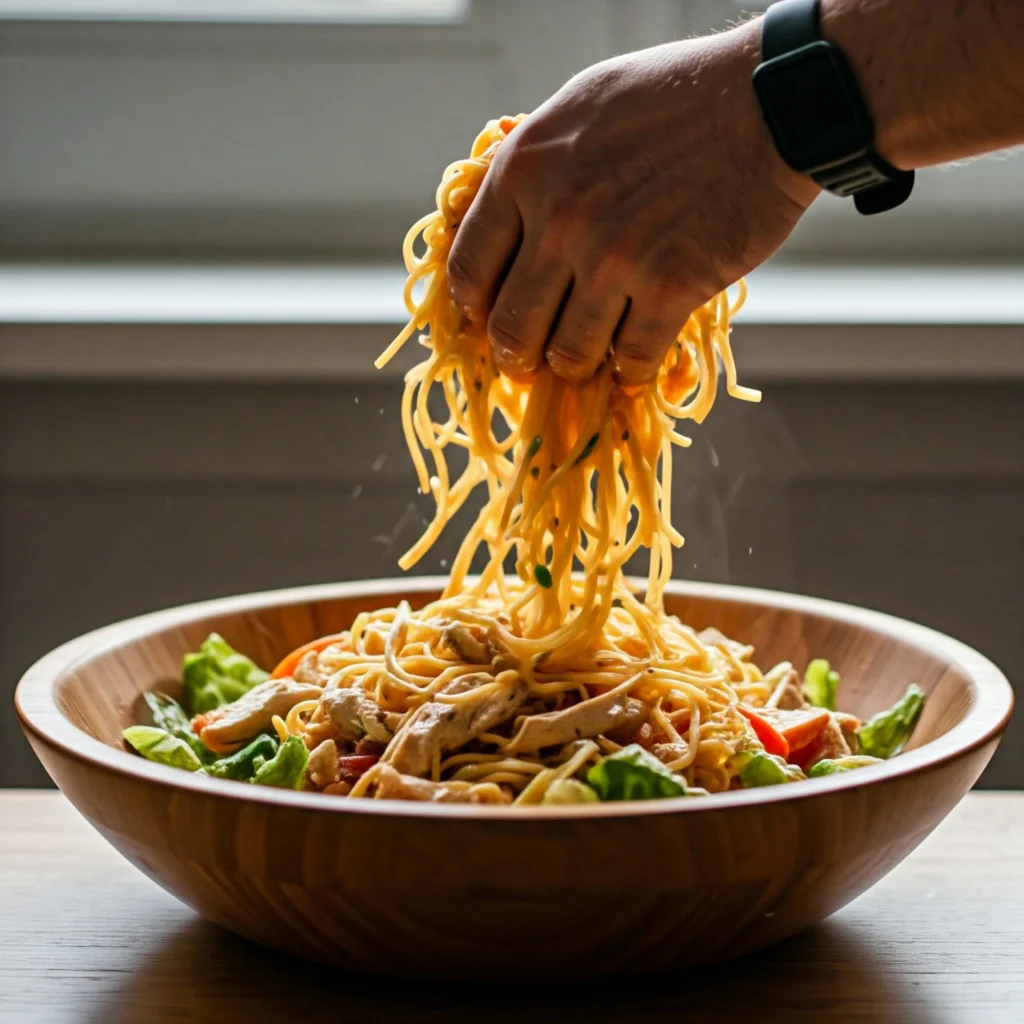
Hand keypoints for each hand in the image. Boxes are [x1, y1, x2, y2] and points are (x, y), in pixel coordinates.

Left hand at [447, 20, 818, 383]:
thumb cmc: (669, 98)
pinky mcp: (673, 287)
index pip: (468, 271)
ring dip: (576, 364)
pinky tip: (633, 357)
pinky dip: (630, 369)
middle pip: (513, 327)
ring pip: (570, 354)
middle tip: (532, 358)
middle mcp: (561, 221)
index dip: (474, 309)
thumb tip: (496, 225)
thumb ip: (530, 167)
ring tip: (588, 355)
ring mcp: (616, 259)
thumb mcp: (575, 110)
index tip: (489, 319)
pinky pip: (632, 359)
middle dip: (519, 353)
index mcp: (524, 172)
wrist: (764, 101)